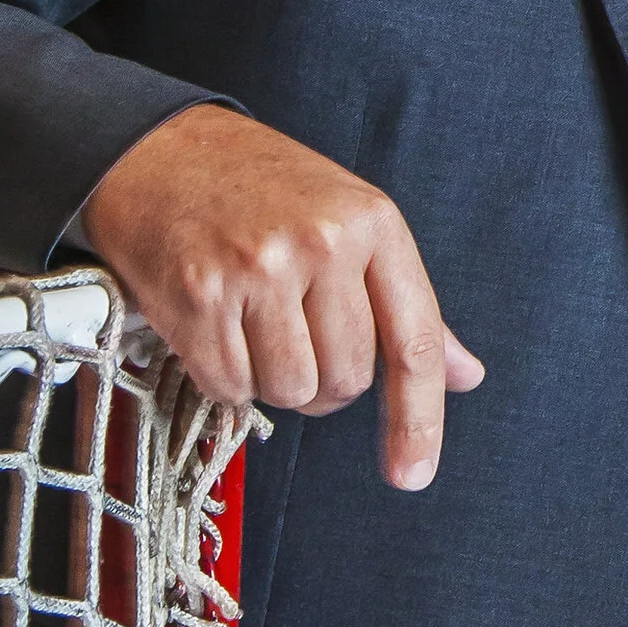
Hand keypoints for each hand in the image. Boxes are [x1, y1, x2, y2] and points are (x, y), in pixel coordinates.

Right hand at [80, 104, 484, 491]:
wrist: (162, 152)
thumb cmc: (263, 190)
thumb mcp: (350, 220)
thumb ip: (404, 303)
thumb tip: (465, 375)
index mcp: (371, 222)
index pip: (413, 339)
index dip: (419, 418)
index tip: (413, 473)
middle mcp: (321, 244)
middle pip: (347, 381)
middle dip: (323, 377)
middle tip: (292, 326)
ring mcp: (257, 270)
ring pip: (291, 392)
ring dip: (273, 378)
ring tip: (252, 320)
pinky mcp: (198, 299)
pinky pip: (230, 389)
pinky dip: (225, 374)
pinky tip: (216, 323)